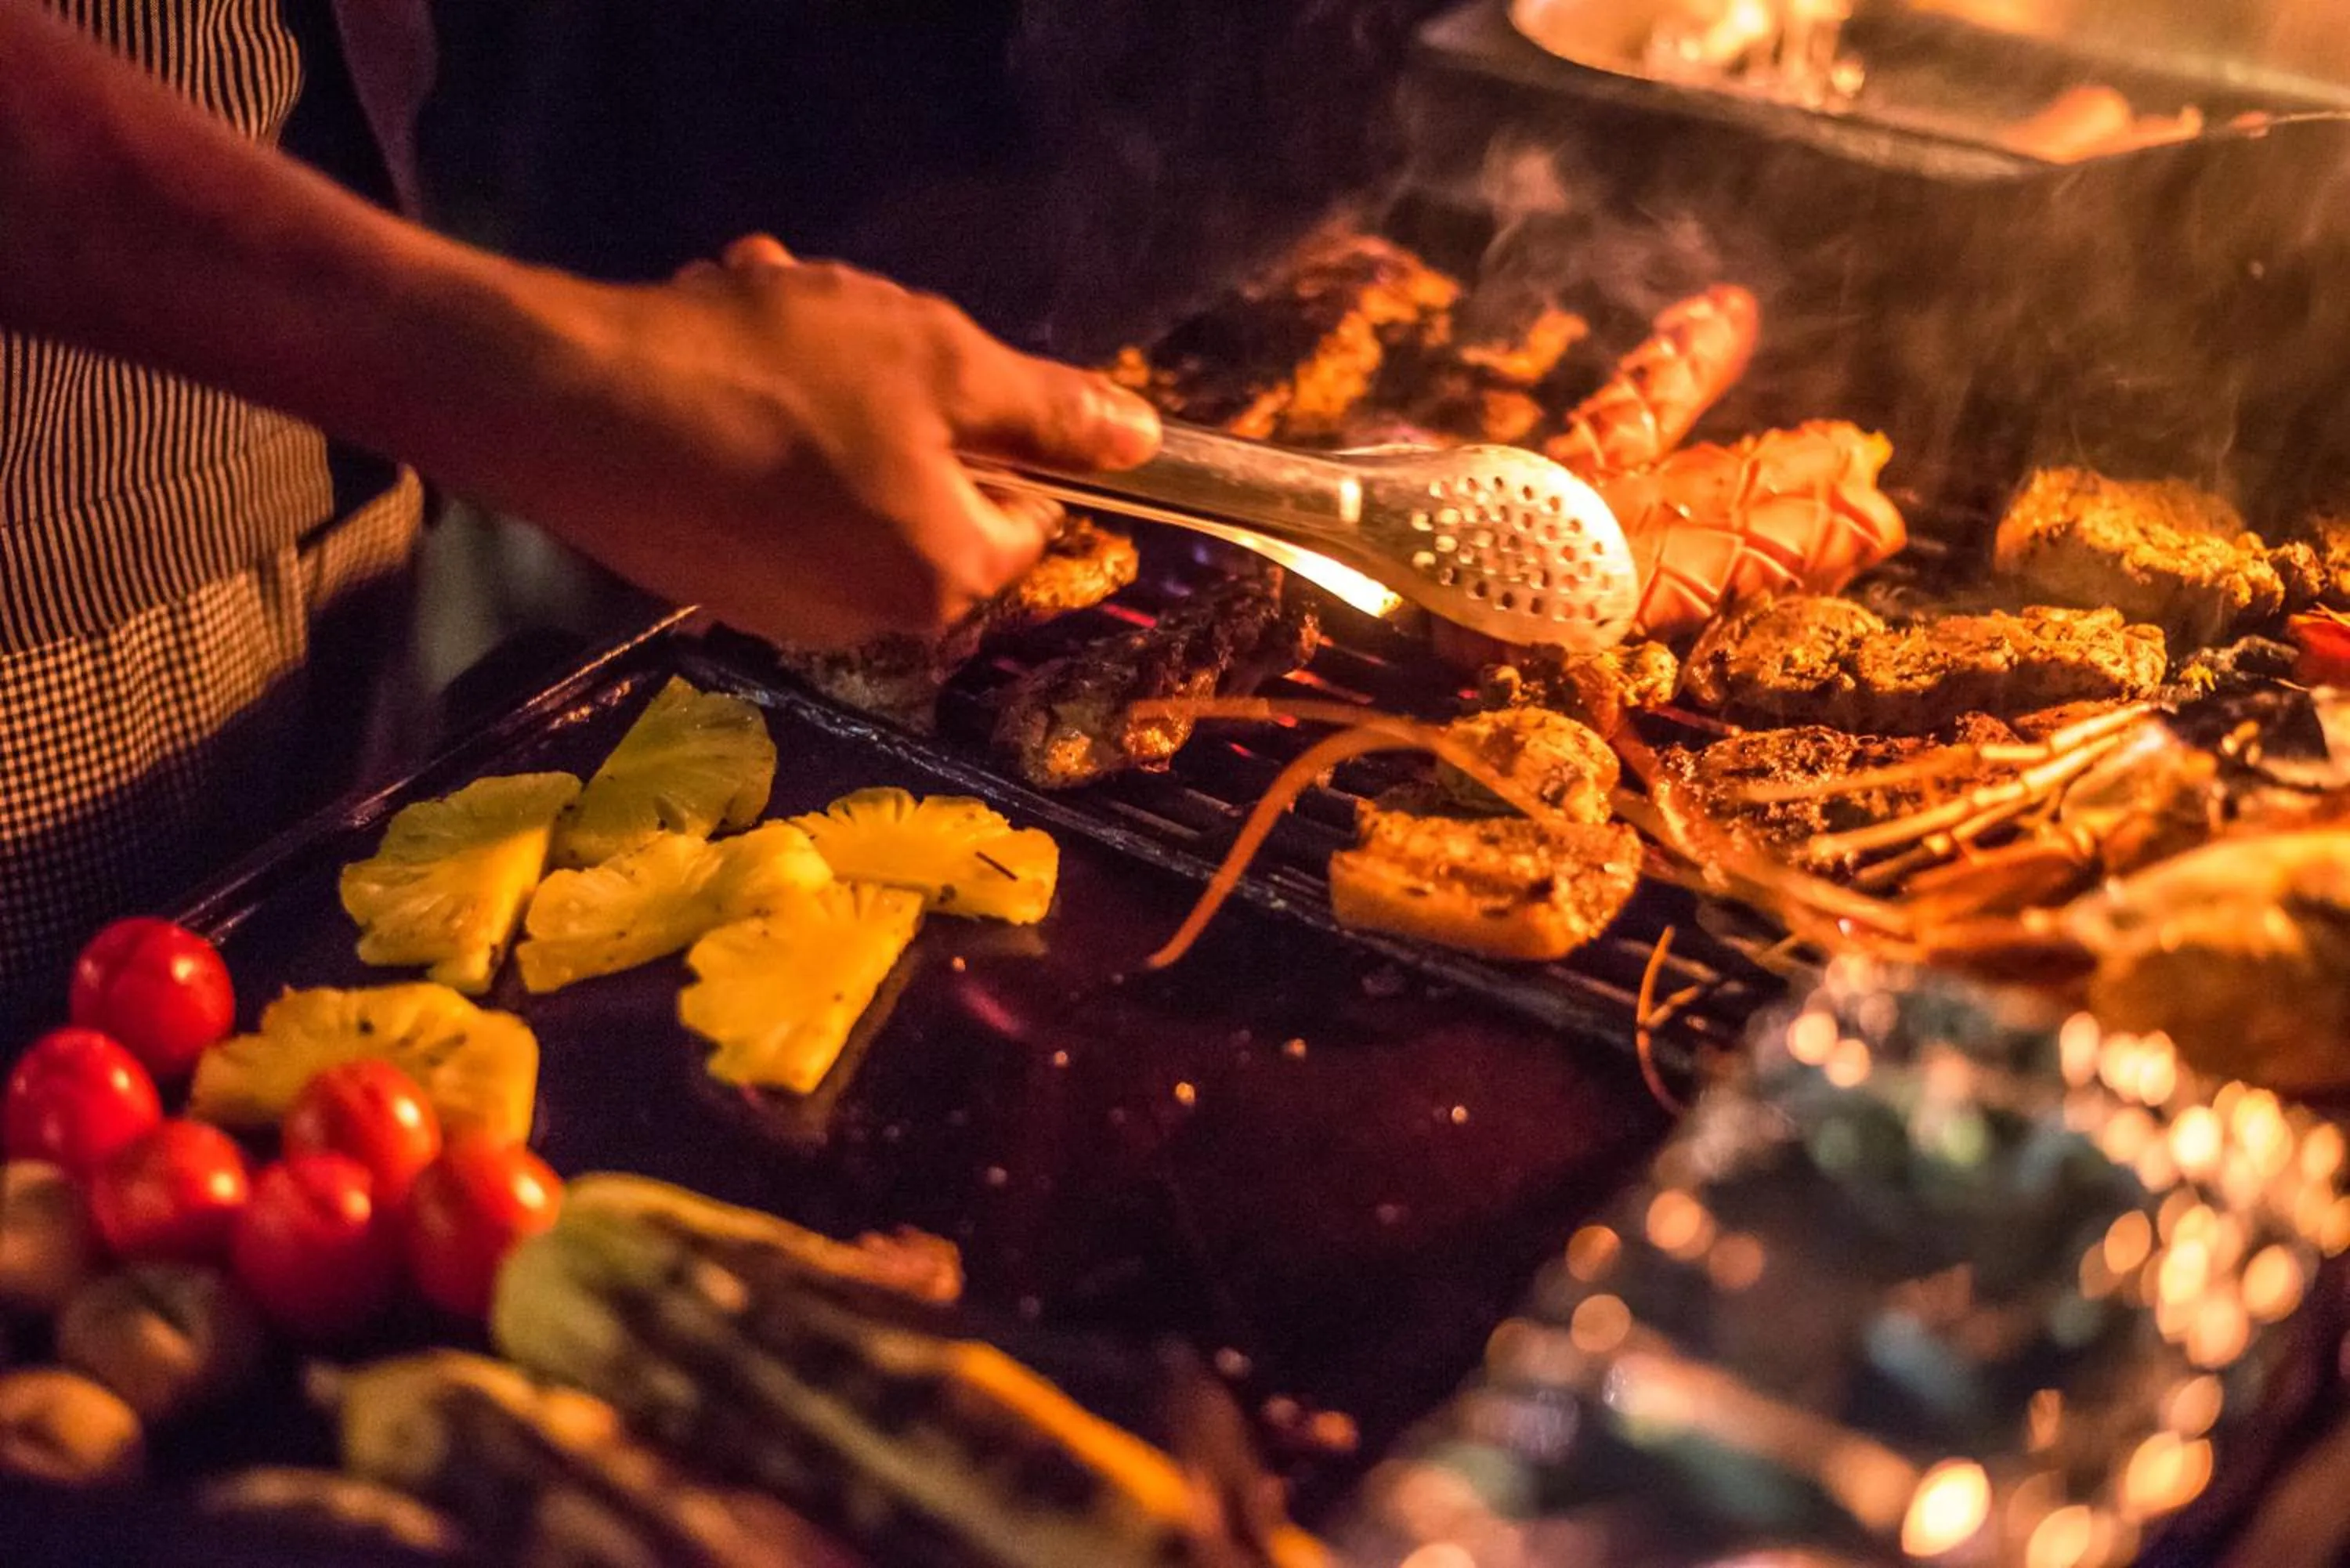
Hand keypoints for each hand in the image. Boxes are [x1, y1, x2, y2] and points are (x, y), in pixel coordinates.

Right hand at [520, 236, 1160, 646]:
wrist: (567, 405)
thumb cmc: (768, 376)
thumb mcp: (936, 362)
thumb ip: (1048, 410)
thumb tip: (1142, 440)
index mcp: (944, 579)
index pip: (1027, 512)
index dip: (997, 428)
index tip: (936, 363)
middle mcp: (869, 619)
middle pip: (930, 491)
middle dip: (894, 396)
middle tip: (835, 325)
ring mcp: (781, 605)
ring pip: (845, 476)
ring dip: (819, 390)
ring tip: (756, 321)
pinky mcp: (710, 579)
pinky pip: (770, 490)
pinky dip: (757, 423)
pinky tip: (705, 360)